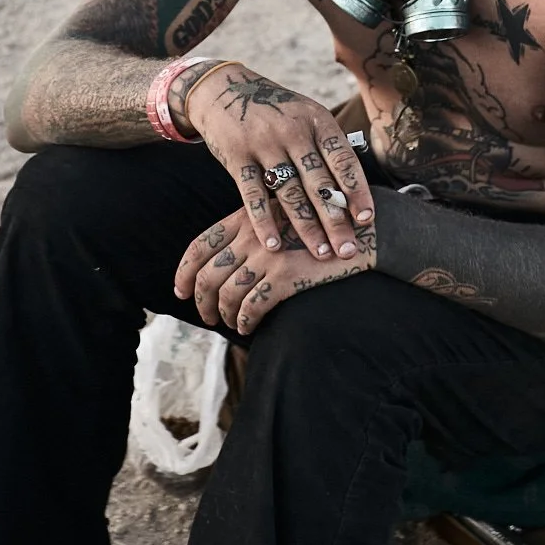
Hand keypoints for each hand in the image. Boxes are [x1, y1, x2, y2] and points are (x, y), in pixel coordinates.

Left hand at [174, 206, 375, 335]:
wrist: (365, 229)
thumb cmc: (325, 224)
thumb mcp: (284, 215)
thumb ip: (256, 231)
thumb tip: (227, 264)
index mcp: (247, 216)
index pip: (200, 244)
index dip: (184, 271)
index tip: (180, 291)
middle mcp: (252, 233)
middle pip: (209, 274)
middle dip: (201, 300)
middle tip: (206, 317)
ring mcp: (268, 254)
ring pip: (228, 294)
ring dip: (224, 315)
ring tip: (231, 324)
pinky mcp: (286, 275)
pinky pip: (252, 306)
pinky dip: (245, 321)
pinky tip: (248, 328)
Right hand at [183, 65, 375, 261]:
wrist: (224, 89)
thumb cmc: (276, 111)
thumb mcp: (306, 114)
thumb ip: (327, 145)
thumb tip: (357, 189)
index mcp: (317, 120)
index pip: (343, 160)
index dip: (357, 191)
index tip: (366, 220)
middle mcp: (293, 131)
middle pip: (320, 184)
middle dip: (336, 221)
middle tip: (349, 250)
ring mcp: (264, 143)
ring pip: (290, 193)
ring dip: (307, 228)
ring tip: (321, 254)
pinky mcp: (237, 156)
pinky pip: (253, 194)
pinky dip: (264, 221)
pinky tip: (274, 245)